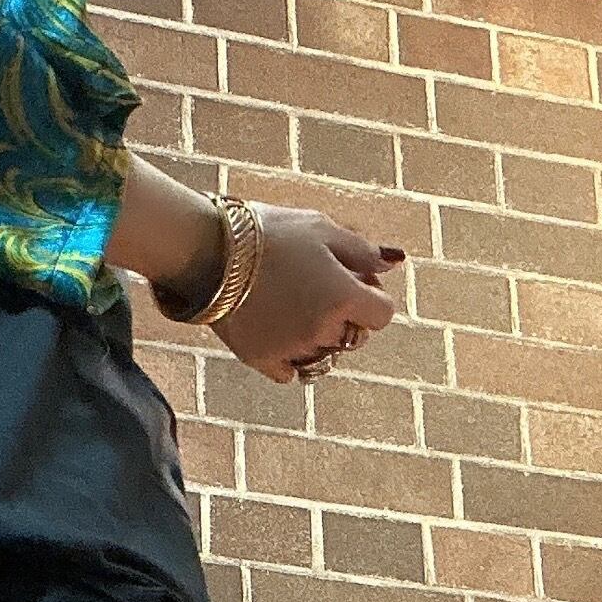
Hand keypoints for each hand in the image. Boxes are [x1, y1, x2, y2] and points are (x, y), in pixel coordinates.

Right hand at [211, 203, 404, 384]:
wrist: (208, 252)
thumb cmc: (269, 233)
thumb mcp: (321, 228)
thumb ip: (362, 251)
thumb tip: (392, 264)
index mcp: (343, 297)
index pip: (382, 314)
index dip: (372, 296)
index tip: (352, 279)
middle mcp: (322, 330)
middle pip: (353, 336)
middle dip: (346, 315)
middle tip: (318, 285)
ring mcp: (292, 350)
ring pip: (323, 355)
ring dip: (319, 336)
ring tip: (293, 303)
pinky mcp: (261, 360)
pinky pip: (290, 373)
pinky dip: (291, 357)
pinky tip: (278, 331)